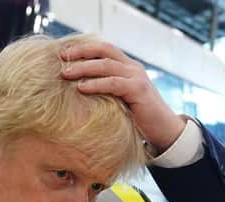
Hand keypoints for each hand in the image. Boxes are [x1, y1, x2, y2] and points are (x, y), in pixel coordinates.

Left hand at [61, 40, 185, 152]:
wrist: (163, 130)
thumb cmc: (137, 118)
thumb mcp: (118, 100)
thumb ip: (104, 91)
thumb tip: (75, 90)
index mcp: (126, 66)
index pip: (103, 49)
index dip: (84, 48)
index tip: (63, 53)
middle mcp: (132, 67)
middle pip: (104, 50)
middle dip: (81, 52)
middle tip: (61, 57)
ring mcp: (136, 77)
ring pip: (106, 65)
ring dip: (84, 68)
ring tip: (66, 73)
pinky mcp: (138, 90)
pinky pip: (113, 83)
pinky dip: (96, 84)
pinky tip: (81, 88)